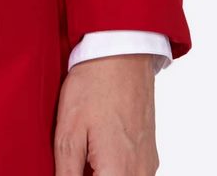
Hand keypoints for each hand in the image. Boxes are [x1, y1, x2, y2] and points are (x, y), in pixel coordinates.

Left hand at [54, 53, 159, 174]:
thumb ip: (67, 171)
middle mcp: (140, 173)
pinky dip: (114, 170)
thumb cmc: (94, 85)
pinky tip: (97, 151)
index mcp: (118, 171)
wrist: (123, 52)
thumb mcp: (68, 129)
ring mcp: (148, 164)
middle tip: (76, 160)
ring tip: (85, 154)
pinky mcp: (149, 154)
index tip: (71, 168)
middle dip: (90, 175)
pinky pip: (132, 174)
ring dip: (103, 174)